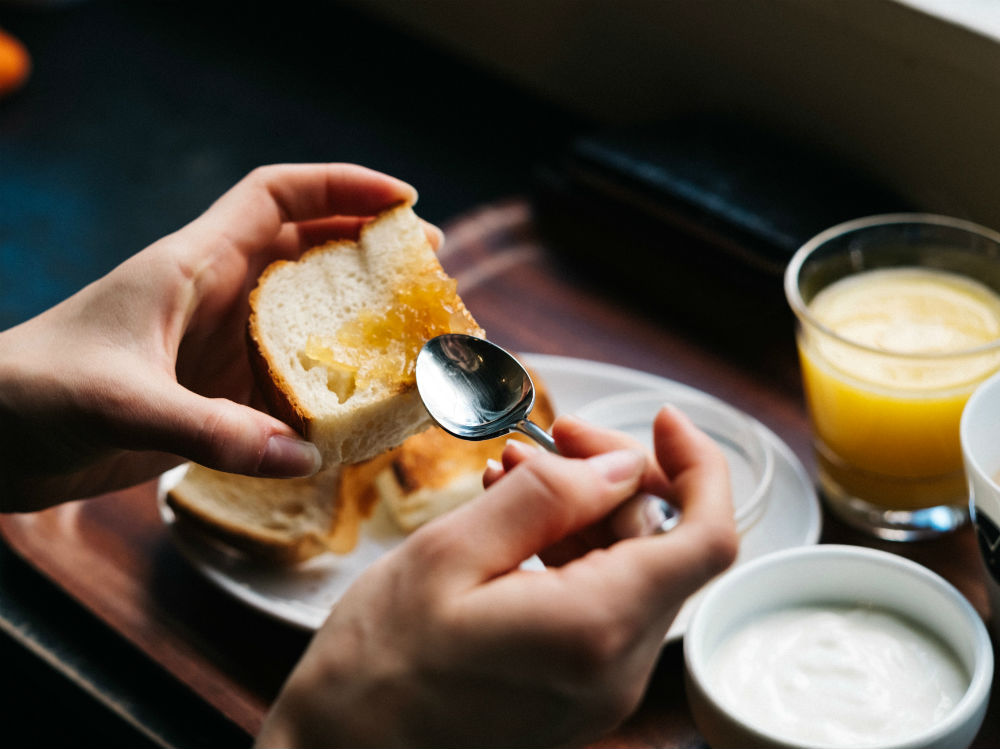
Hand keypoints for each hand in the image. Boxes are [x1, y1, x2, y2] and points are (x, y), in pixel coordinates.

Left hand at [0, 164, 425, 509]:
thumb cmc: (34, 392)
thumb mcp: (123, 403)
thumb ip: (213, 430)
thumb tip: (303, 456)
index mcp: (194, 264)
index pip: (277, 195)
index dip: (343, 185)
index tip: (404, 198)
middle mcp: (215, 296)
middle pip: (307, 250)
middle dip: (369, 249)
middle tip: (428, 267)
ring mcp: (216, 346)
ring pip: (303, 316)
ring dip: (355, 320)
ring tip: (410, 335)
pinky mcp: (211, 394)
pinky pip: (284, 381)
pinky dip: (324, 388)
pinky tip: (354, 409)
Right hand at [256, 407, 737, 747]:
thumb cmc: (377, 663)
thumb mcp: (450, 555)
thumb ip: (546, 500)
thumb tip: (620, 466)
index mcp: (594, 629)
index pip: (707, 539)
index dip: (699, 467)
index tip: (663, 420)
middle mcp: (617, 670)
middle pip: (663, 547)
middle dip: (615, 480)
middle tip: (548, 440)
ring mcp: (601, 690)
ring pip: (630, 574)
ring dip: (583, 514)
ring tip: (509, 477)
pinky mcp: (578, 695)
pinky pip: (600, 607)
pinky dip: (568, 555)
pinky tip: (512, 526)